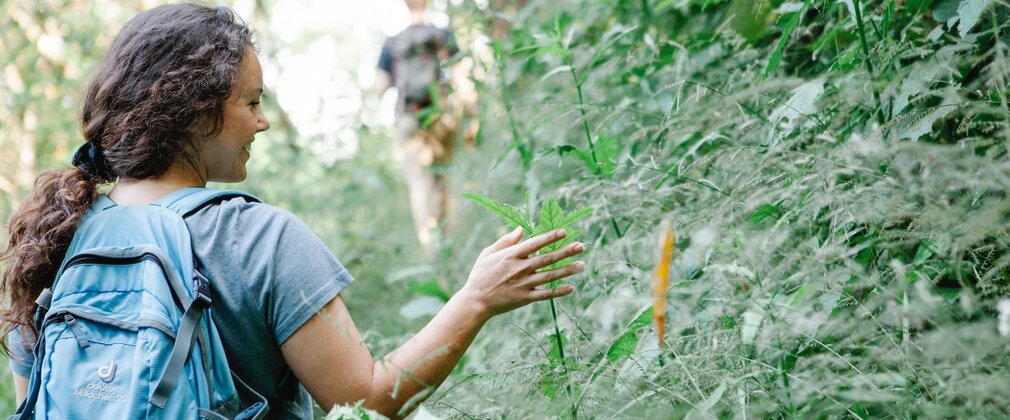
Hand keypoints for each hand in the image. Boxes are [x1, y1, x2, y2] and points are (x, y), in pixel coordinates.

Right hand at [459, 227, 585, 317]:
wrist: (475, 301)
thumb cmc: (480, 274)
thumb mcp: (488, 253)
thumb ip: (505, 241)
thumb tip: (521, 229)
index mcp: (511, 255)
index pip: (535, 244)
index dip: (550, 237)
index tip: (564, 232)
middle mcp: (520, 269)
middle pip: (547, 258)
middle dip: (565, 251)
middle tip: (581, 246)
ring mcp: (524, 284)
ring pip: (550, 276)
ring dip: (567, 270)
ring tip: (582, 265)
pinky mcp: (525, 298)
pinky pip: (546, 294)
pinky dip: (558, 291)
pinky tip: (571, 287)